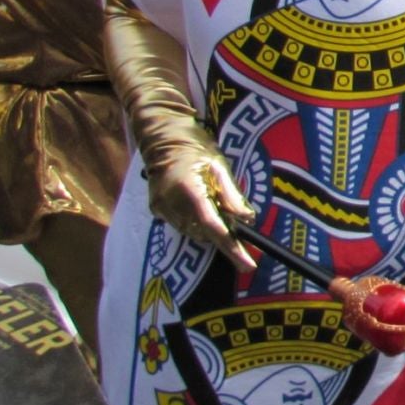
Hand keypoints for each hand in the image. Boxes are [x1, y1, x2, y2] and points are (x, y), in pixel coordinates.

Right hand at [149, 145, 255, 269]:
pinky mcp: (156, 210)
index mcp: (190, 189)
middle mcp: (171, 202)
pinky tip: (197, 202)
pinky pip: (182, 225)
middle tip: (235, 221)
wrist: (164, 139)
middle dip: (222, 232)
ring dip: (208, 226)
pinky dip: (194, 221)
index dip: (232, 247)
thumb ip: (232, 195)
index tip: (248, 265)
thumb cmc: (196, 149)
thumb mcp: (220, 167)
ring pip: (193, 232)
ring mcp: (161, 208)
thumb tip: (248, 219)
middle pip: (204, 233)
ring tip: (212, 202)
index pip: (214, 226)